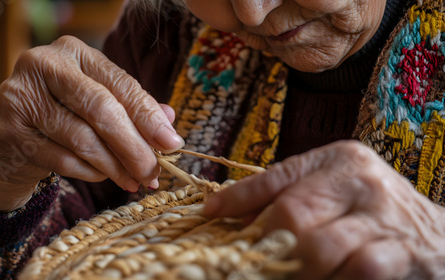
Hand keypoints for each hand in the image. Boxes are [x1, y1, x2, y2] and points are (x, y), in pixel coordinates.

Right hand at [0, 36, 183, 211]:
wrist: (4, 133)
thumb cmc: (62, 113)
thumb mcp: (97, 101)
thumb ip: (132, 108)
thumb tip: (169, 122)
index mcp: (74, 52)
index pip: (120, 85)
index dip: (149, 117)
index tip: (172, 145)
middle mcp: (44, 66)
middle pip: (102, 111)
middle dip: (134, 147)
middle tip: (154, 172)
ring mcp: (21, 98)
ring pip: (83, 140)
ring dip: (115, 167)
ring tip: (134, 181)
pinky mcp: (9, 132)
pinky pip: (63, 160)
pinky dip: (90, 173)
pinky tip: (103, 176)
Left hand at [204, 140, 444, 278]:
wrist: (435, 236)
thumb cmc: (369, 211)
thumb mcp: (330, 189)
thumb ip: (285, 194)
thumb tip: (222, 209)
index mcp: (340, 159)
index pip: (280, 176)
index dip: (241, 197)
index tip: (210, 215)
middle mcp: (363, 182)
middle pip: (294, 213)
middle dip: (265, 242)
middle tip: (245, 259)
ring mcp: (384, 217)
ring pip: (320, 248)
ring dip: (292, 268)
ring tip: (276, 273)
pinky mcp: (403, 254)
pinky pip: (356, 272)